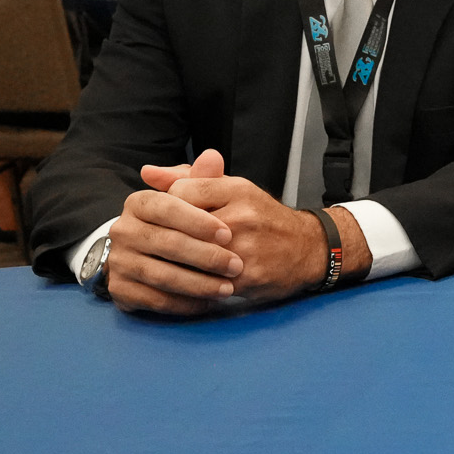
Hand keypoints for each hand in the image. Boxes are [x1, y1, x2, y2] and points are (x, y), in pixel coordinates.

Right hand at [107, 149, 243, 315]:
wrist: (146, 253)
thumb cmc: (180, 222)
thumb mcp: (191, 196)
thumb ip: (202, 178)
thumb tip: (213, 157)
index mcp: (139, 202)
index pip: (169, 208)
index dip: (199, 221)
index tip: (228, 234)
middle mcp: (122, 230)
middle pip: (168, 244)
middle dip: (206, 256)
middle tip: (236, 266)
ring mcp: (118, 261)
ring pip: (162, 275)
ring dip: (198, 284)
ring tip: (228, 288)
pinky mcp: (120, 290)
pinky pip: (155, 300)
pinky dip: (184, 303)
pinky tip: (208, 303)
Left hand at [164, 173, 369, 303]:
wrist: (306, 248)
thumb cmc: (262, 217)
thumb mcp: (231, 189)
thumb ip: (188, 179)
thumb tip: (147, 172)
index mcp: (236, 189)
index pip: (180, 192)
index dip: (168, 207)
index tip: (171, 217)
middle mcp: (242, 215)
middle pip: (182, 226)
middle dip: (168, 237)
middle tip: (162, 244)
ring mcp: (245, 248)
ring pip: (190, 256)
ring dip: (176, 262)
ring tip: (171, 262)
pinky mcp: (247, 276)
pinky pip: (205, 281)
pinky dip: (192, 281)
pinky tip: (189, 279)